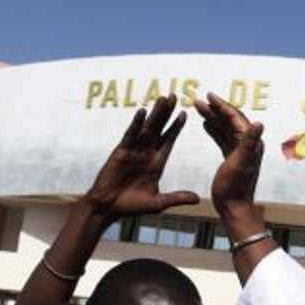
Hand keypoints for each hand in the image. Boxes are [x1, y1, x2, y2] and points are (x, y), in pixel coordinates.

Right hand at [82, 94, 199, 220]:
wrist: (107, 208)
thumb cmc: (130, 206)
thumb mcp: (158, 203)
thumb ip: (176, 198)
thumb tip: (197, 198)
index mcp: (156, 163)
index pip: (169, 141)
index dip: (176, 127)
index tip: (185, 113)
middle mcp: (146, 154)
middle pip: (159, 129)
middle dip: (168, 113)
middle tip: (175, 96)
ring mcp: (133, 151)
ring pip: (147, 128)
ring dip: (155, 113)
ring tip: (163, 98)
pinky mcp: (121, 152)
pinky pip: (130, 135)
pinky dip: (136, 124)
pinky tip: (143, 111)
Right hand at [193, 92, 264, 223]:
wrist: (233, 207)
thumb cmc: (234, 188)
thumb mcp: (240, 163)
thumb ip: (249, 143)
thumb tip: (260, 123)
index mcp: (251, 143)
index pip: (236, 118)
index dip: (222, 106)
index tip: (208, 95)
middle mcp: (248, 145)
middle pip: (230, 120)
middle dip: (215, 109)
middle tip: (199, 100)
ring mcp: (240, 151)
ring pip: (225, 128)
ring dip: (213, 117)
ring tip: (198, 108)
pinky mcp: (232, 158)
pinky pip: (223, 139)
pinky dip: (214, 130)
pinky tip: (205, 124)